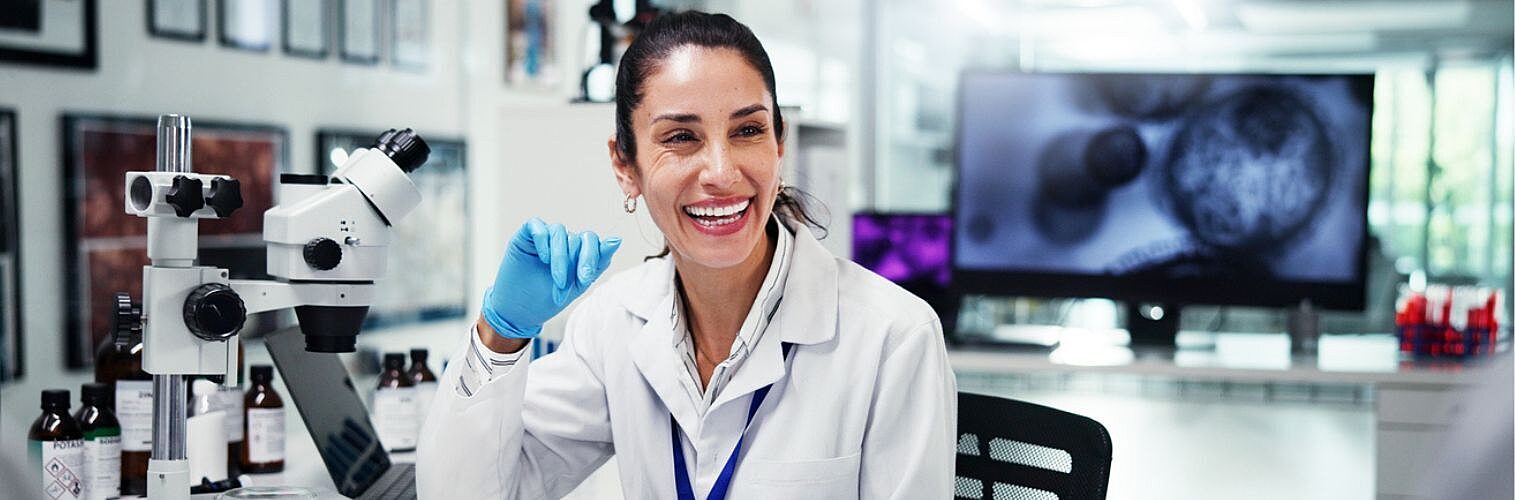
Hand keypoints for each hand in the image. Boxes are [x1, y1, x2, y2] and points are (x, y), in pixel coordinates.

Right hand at [481, 218, 620, 337]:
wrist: (520, 311)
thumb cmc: (548, 298)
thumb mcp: (577, 285)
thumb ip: (597, 263)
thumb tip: (617, 239)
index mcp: (578, 252)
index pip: (593, 242)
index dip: (592, 258)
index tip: (585, 279)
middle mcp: (563, 242)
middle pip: (579, 238)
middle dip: (578, 263)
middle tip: (572, 283)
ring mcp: (545, 237)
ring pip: (560, 233)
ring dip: (561, 259)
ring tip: (557, 281)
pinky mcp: (526, 235)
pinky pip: (538, 227)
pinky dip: (543, 241)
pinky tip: (543, 258)